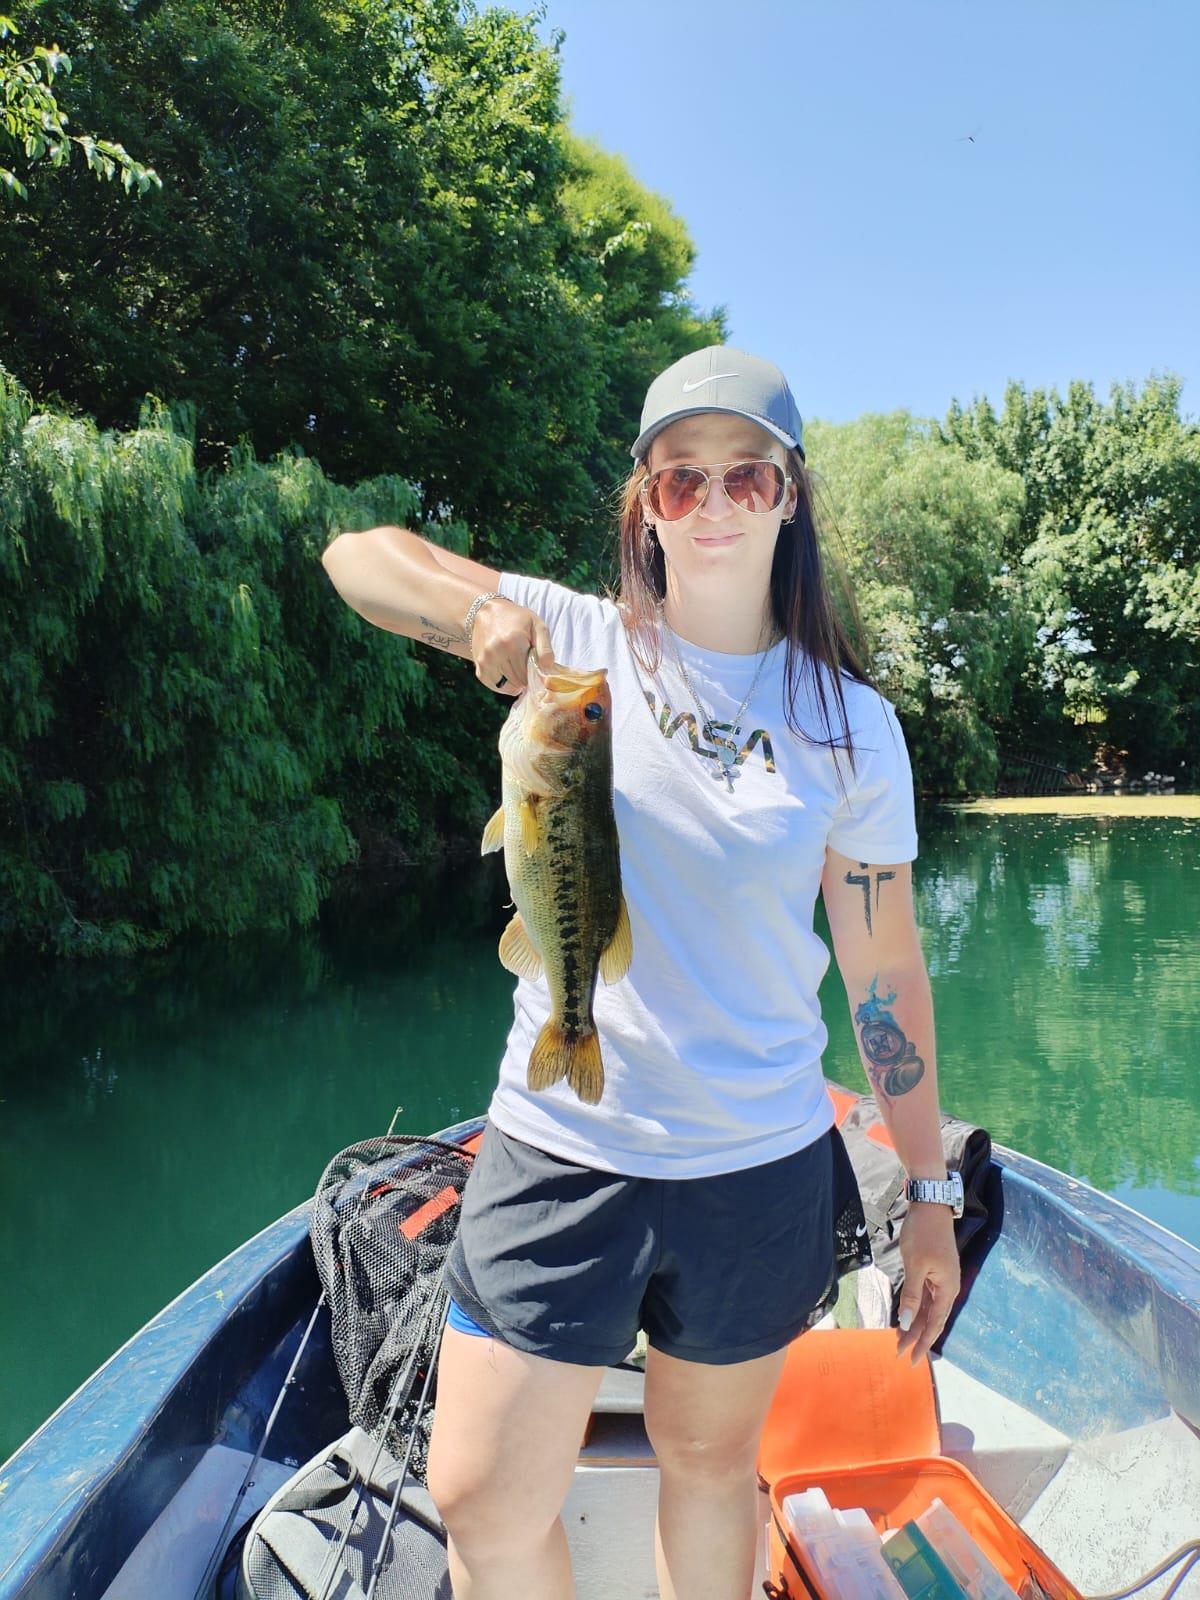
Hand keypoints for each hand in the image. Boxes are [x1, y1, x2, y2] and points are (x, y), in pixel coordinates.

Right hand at [471, 601, 555, 695]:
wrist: (486, 613)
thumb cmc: (516, 619)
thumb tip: (547, 669)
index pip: (528, 672)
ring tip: (518, 670)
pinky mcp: (479, 666)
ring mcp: (485, 660)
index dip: (535, 673)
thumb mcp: (537, 626)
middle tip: (527, 666)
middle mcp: (496, 652)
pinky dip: (502, 685)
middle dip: (525, 678)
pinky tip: (508, 675)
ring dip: (515, 682)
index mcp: (513, 641)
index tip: (536, 666)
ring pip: (506, 685)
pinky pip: (493, 685)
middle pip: (518, 680)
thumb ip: (545, 648)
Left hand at [895, 1203, 960, 1364]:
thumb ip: (912, 1296)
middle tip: (900, 1353)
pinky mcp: (934, 1271)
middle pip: (931, 1319)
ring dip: (914, 1323)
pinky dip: (915, 1307)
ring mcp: (941, 1279)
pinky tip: (905, 1316)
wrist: (930, 1206)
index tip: (911, 1359)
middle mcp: (947, 1288)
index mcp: (947, 1289)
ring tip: (899, 1339)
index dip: (923, 1342)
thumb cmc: (923, 1234)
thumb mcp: (915, 1266)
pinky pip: (925, 1296)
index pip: (934, 1324)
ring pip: (927, 1308)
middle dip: (916, 1336)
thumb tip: (905, 1322)